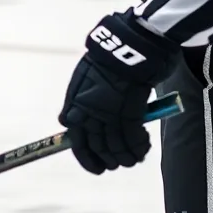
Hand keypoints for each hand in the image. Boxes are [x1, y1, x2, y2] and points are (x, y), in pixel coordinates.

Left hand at [59, 10, 176, 174]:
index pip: (75, 140)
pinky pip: (133, 141)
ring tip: (134, 157)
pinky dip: (139, 148)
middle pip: (97, 147)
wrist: (131, 45)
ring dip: (127, 157)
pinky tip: (144, 146)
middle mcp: (89, 112)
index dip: (86, 157)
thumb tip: (68, 121)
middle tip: (119, 163)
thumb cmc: (109, 59)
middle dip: (109, 160)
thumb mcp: (83, 77)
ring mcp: (109, 113)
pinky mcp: (130, 113)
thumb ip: (77, 101)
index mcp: (76, 103)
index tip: (98, 167)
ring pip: (116, 148)